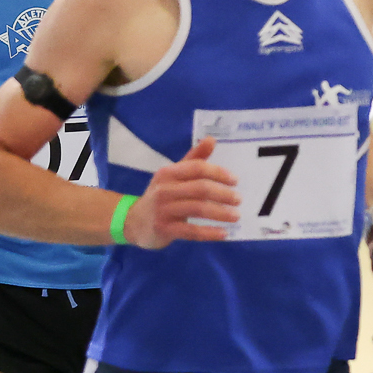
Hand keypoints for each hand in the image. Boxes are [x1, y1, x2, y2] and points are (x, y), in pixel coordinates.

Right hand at [124, 137, 238, 247]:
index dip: (218, 173)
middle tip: (238, 199)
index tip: (235, 180)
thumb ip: (194, 159)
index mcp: (168, 173)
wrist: (133, 222)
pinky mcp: (164, 229)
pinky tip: (224, 234)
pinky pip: (191, 231)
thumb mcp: (173, 176)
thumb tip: (212, 139)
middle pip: (199, 188)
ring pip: (197, 209)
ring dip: (220, 212)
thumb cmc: (161, 196)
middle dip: (223, 193)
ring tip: (236, 216)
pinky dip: (209, 232)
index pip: (197, 168)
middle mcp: (164, 189)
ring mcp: (163, 210)